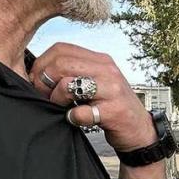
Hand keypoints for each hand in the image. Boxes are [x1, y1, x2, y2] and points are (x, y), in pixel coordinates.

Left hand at [28, 43, 156, 151]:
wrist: (139, 130)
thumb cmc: (110, 107)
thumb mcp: (97, 83)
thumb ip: (76, 73)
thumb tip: (39, 72)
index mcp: (101, 60)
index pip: (61, 48)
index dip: (42, 64)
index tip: (39, 82)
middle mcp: (108, 70)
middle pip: (61, 64)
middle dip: (44, 82)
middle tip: (45, 97)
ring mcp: (112, 90)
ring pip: (68, 85)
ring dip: (56, 99)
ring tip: (62, 108)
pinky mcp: (113, 111)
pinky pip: (80, 112)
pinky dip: (73, 118)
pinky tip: (78, 119)